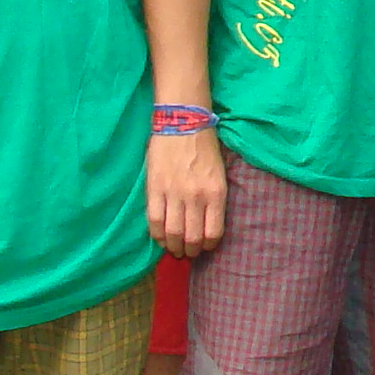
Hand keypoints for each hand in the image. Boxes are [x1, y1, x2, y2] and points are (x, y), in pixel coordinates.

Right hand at [147, 129, 226, 257]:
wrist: (183, 122)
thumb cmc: (204, 148)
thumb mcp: (219, 175)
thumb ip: (214, 200)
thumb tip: (206, 226)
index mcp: (216, 193)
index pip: (213, 233)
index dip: (207, 246)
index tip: (204, 247)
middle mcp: (196, 196)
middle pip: (192, 237)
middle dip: (190, 251)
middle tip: (187, 253)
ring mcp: (174, 193)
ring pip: (172, 233)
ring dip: (173, 246)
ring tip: (174, 248)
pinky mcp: (154, 188)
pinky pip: (154, 220)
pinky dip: (157, 235)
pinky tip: (161, 238)